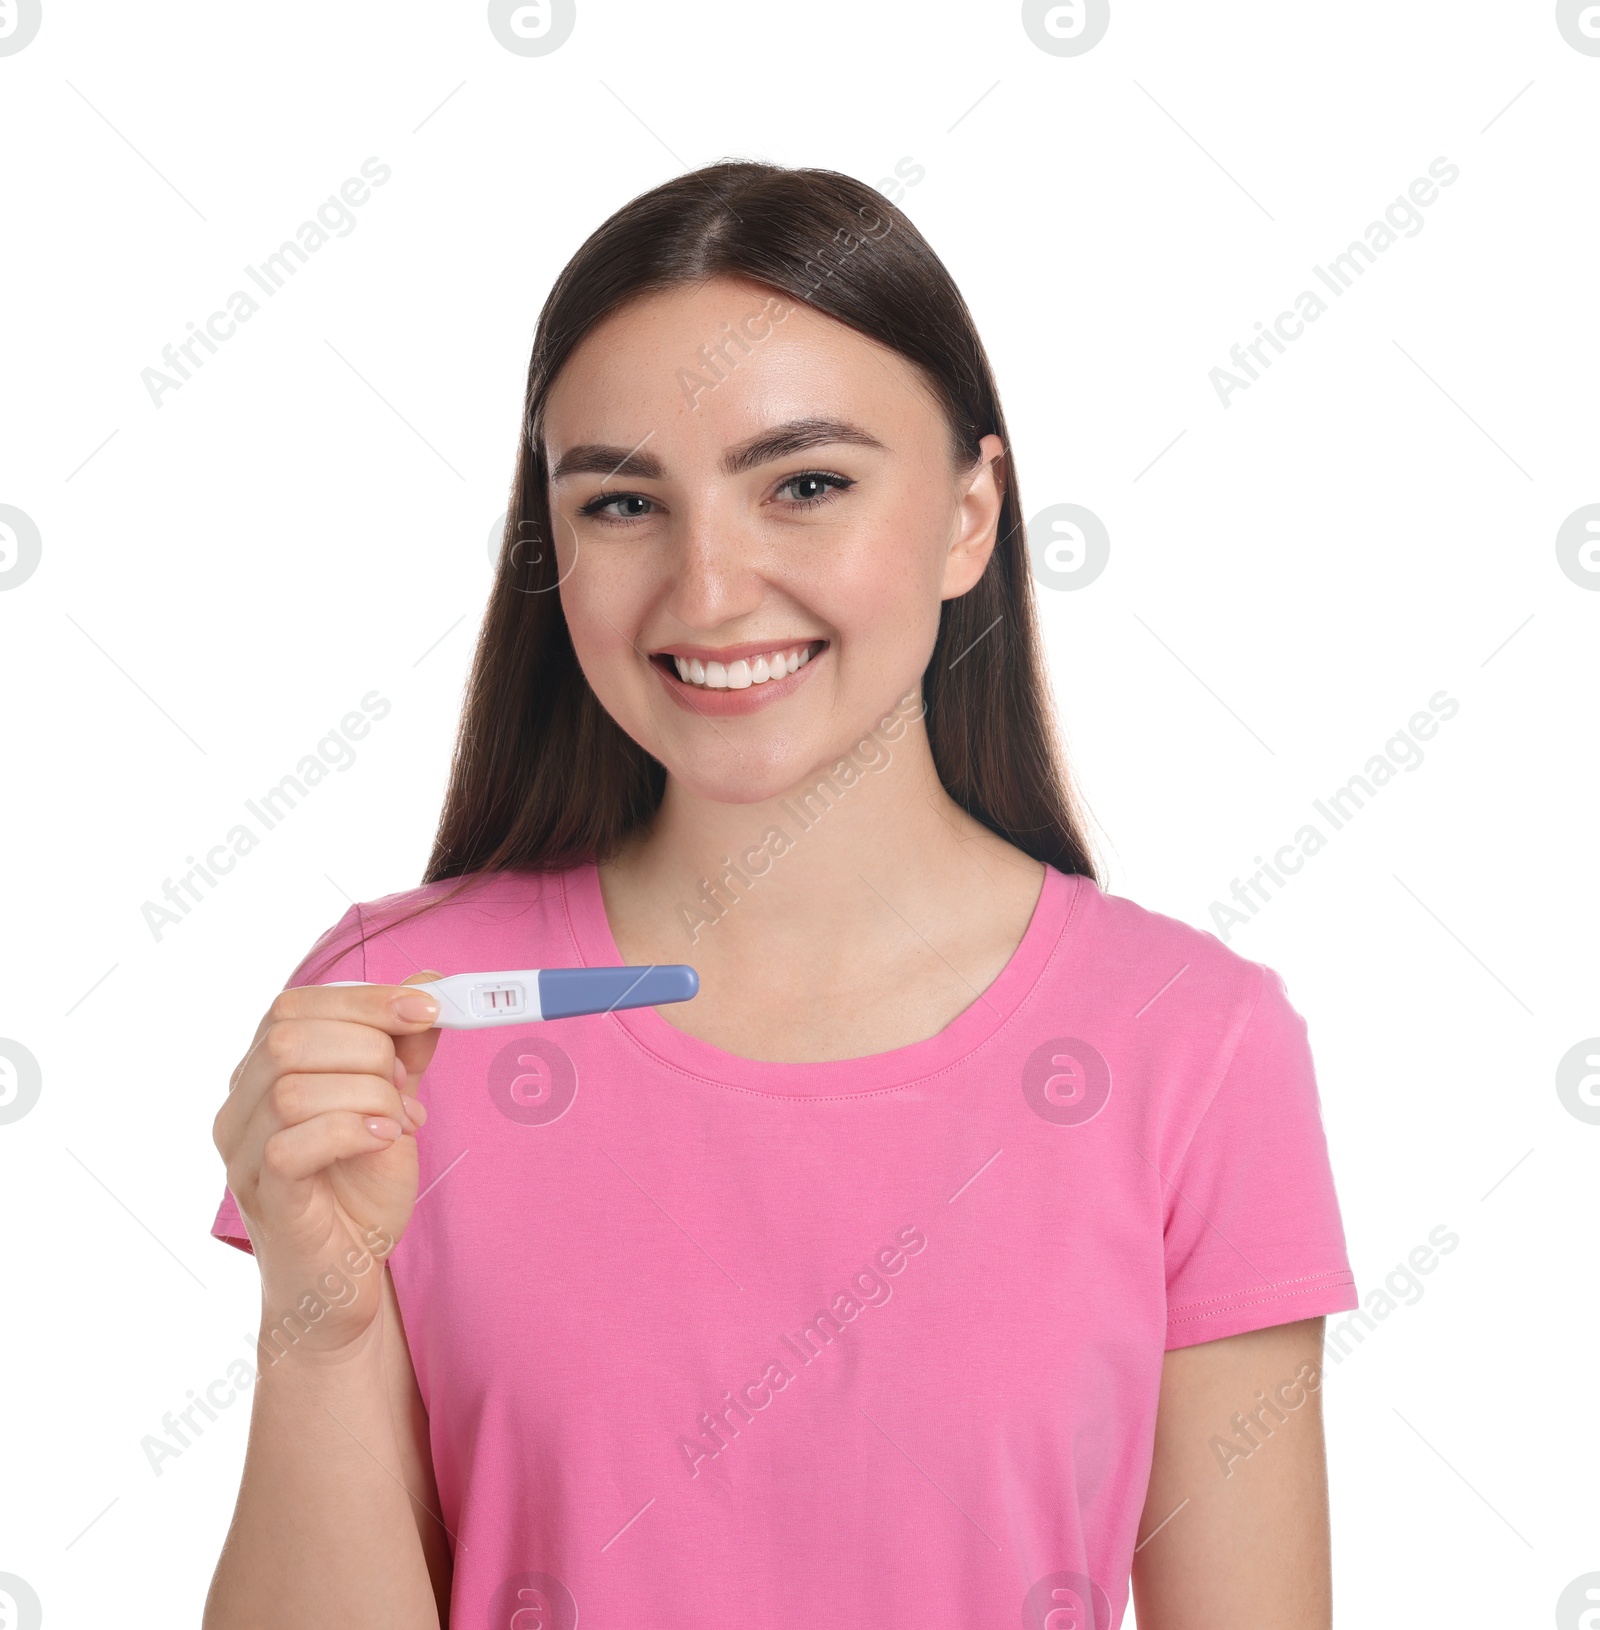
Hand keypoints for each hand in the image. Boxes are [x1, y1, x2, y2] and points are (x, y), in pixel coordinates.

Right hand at [213, 969, 444, 1353]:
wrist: (345, 1276)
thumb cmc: (360, 1189)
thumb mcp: (392, 1104)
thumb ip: (403, 1048)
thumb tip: (432, 985)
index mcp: (263, 1071)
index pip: (296, 1006)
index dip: (366, 999)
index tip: (428, 1008)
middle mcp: (239, 1106)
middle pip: (289, 1037)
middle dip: (368, 1048)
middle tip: (404, 1084)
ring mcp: (242, 1153)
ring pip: (291, 1088)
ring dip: (365, 1095)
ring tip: (396, 1123)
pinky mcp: (263, 1196)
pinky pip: (289, 1145)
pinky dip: (350, 1132)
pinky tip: (383, 1142)